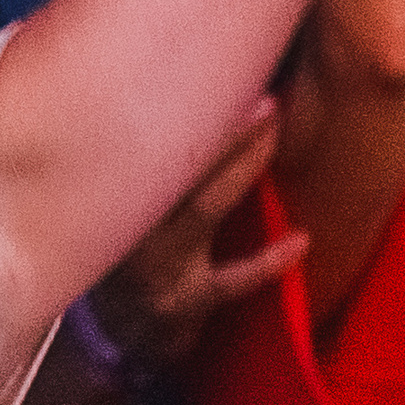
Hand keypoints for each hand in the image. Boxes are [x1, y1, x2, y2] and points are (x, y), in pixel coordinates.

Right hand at [85, 101, 305, 370]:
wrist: (107, 334)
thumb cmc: (114, 256)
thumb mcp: (106, 209)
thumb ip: (125, 164)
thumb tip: (150, 94)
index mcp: (105, 199)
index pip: (137, 143)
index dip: (168, 107)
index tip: (198, 70)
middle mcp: (128, 226)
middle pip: (175, 164)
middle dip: (216, 124)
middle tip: (254, 88)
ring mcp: (157, 265)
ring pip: (204, 208)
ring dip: (240, 167)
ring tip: (273, 130)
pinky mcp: (184, 301)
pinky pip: (231, 279)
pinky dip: (267, 262)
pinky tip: (300, 242)